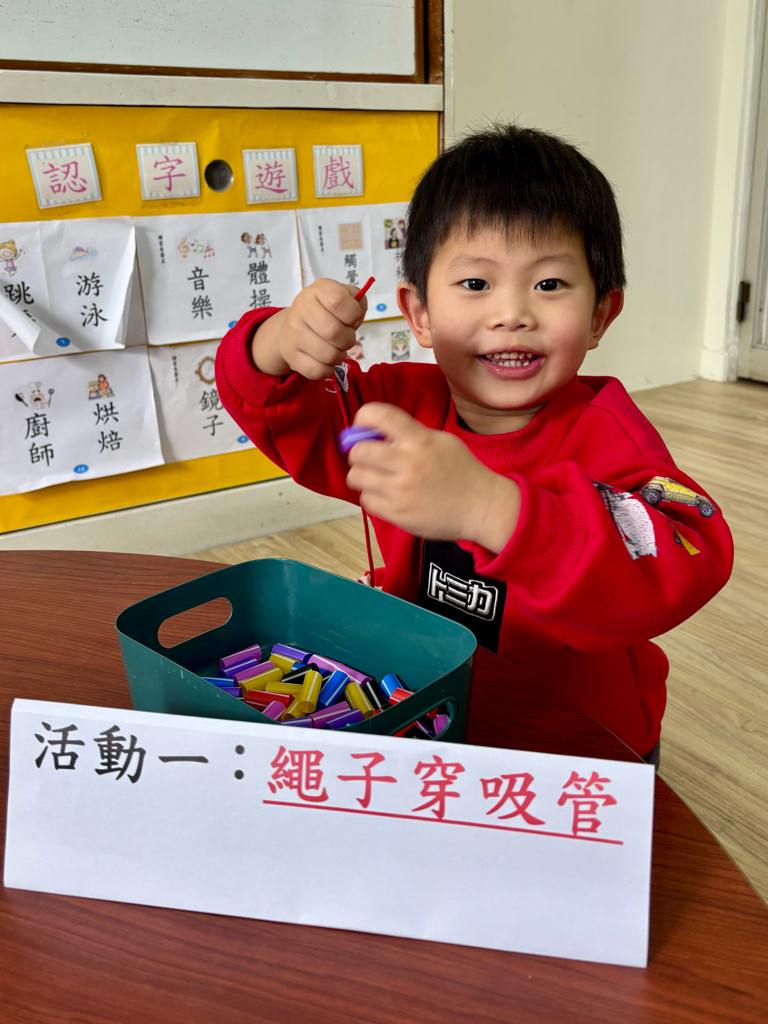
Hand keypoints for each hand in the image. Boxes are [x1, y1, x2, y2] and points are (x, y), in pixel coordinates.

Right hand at [252, 279, 366, 377]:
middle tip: (345, 338)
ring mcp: (293, 333)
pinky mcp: (291, 355)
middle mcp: (301, 308)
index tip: (350, 318)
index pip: (339, 301)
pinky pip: (318, 371)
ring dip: (339, 355)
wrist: (292, 327)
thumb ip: (358, 303)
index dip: (353, 314)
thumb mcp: (345, 298)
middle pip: (334, 332)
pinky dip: (328, 369)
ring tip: (335, 348)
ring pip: (328, 355)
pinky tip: (325, 360)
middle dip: (348, 339)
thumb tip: (355, 320)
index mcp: (318, 290)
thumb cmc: (327, 312)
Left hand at [345, 403, 520, 552]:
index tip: (362, 425)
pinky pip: (366, 500)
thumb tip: (374, 432)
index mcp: (420, 440)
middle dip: (358, 452)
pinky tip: (386, 495)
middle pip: (359, 451)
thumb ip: (411, 434)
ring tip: (375, 478)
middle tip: (367, 458)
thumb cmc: (461, 472)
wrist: (481, 507)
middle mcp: (409, 463)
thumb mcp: (441, 442)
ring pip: (357, 477)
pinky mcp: (399, 514)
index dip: (363, 416)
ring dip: (362, 475)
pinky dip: (372, 497)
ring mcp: (402, 491)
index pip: (380, 416)